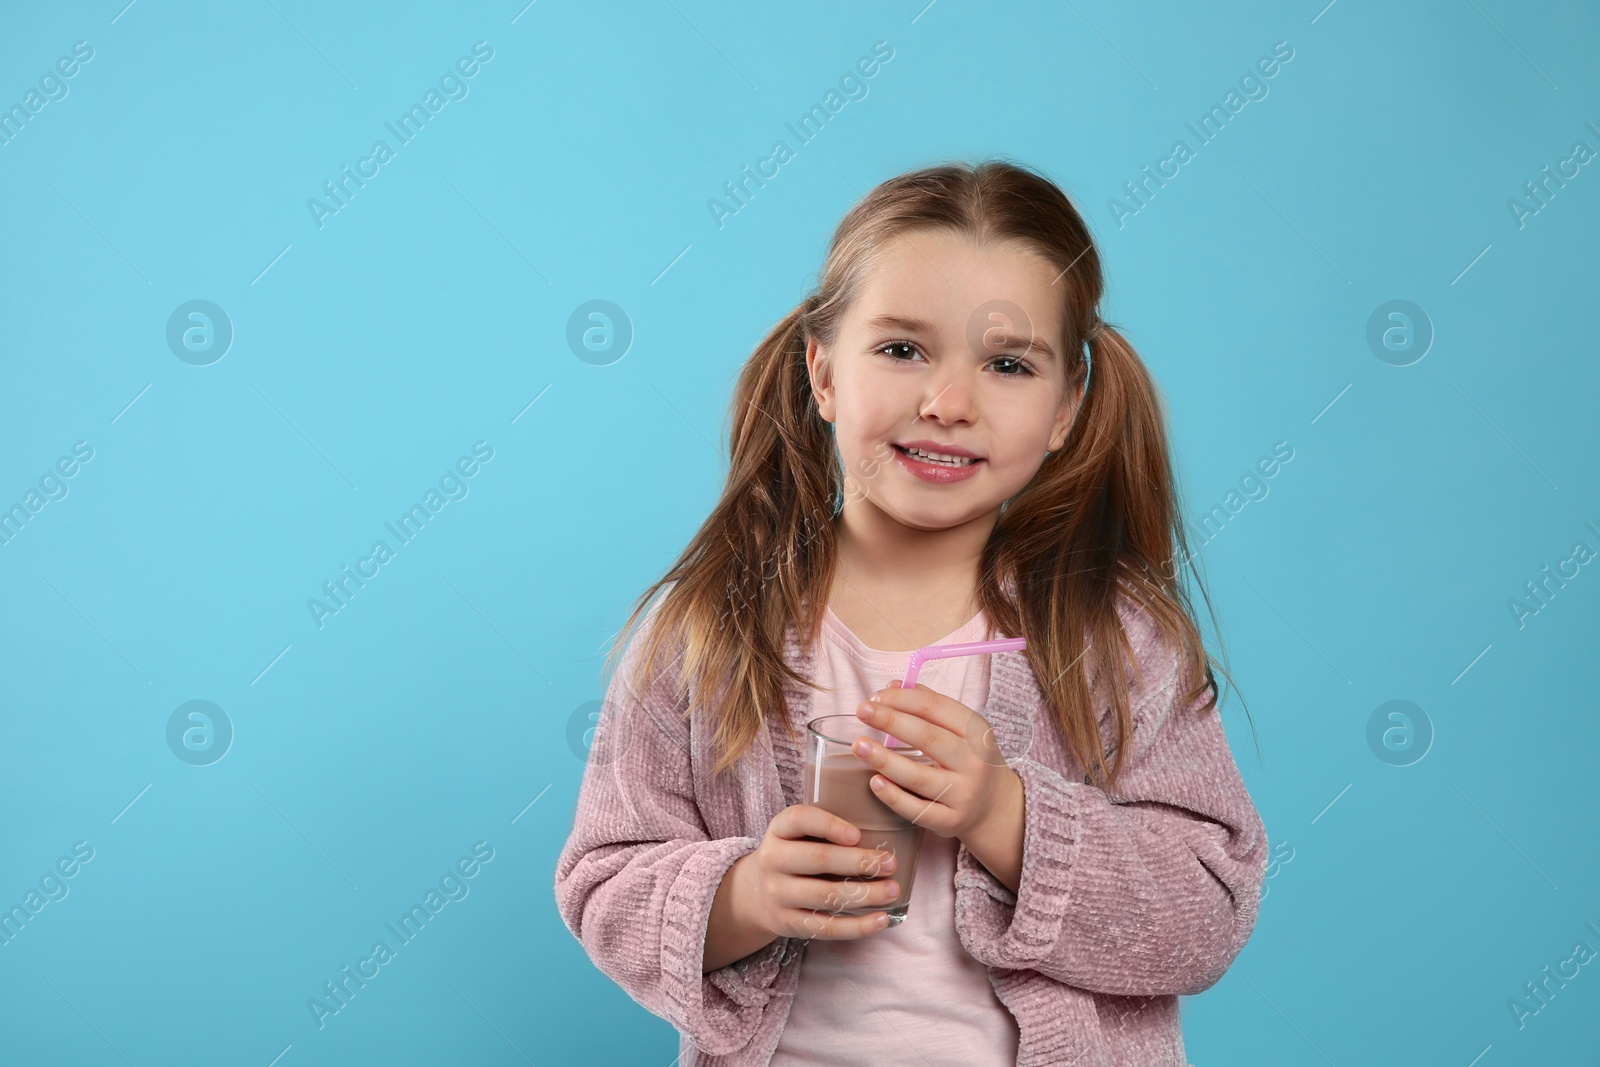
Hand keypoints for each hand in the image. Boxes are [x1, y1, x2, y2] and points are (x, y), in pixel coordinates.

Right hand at [733, 804, 902, 941]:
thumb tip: (884, 821)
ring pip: (826, 896)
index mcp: (779, 830)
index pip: (800, 819)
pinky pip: (826, 927)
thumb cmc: (793, 854)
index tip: (858, 834)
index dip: (829, 825)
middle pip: (818, 859)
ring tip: (893, 889)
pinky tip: (882, 919)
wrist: (754, 893)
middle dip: (859, 861)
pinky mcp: (789, 924)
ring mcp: (778, 894)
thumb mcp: (796, 833)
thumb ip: (825, 826)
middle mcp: (773, 860)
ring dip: (865, 894)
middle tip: (891, 862)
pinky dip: (857, 926)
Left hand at [852, 681, 1024, 880]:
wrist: (996, 808)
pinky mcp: (950, 821)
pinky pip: (917, 810)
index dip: (903, 699)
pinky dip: (894, 796)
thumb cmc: (969, 759)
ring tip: (859, 746)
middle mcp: (972, 762)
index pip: (936, 707)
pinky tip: (874, 782)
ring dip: (885, 760)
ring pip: (918, 776)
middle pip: (928, 738)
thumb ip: (929, 705)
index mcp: (975, 731)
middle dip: (891, 721)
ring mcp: (962, 793)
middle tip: (862, 710)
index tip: (876, 696)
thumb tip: (892, 687)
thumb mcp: (962, 729)